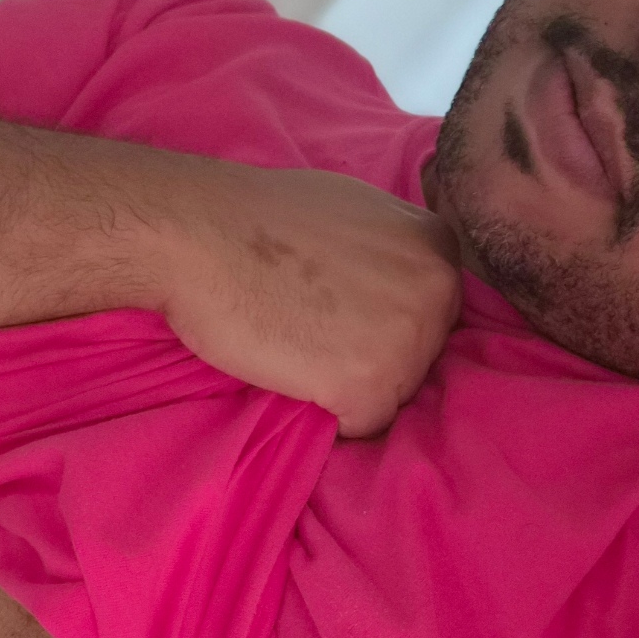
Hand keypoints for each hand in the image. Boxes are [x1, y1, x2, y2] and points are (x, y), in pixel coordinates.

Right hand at [154, 159, 462, 436]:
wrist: (200, 236)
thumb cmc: (261, 217)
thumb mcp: (358, 211)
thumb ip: (393, 252)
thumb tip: (396, 286)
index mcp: (437, 246)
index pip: (430, 311)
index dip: (382, 319)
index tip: (339, 309)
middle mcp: (437, 290)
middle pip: (421, 356)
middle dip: (374, 354)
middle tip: (314, 329)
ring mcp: (409, 340)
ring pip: (394, 394)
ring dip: (350, 385)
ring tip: (300, 346)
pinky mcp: (369, 385)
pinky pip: (362, 425)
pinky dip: (329, 415)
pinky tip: (294, 372)